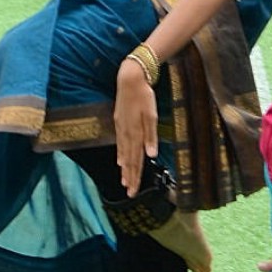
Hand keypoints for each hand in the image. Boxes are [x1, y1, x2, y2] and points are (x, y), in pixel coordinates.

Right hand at [114, 57, 159, 196]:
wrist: (130, 79)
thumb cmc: (144, 96)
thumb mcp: (151, 114)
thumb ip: (151, 135)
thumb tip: (151, 154)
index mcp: (136, 133)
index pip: (136, 160)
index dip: (135, 176)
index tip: (134, 190)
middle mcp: (127, 133)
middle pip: (128, 160)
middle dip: (129, 177)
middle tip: (129, 192)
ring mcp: (121, 128)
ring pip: (123, 153)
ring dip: (124, 168)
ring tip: (124, 181)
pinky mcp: (119, 122)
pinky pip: (120, 143)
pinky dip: (120, 154)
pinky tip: (120, 161)